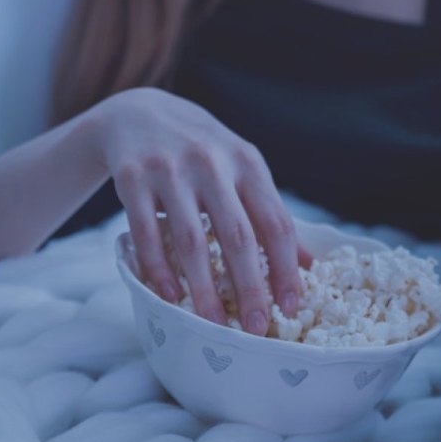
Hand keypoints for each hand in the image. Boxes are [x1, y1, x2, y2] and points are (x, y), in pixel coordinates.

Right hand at [89, 87, 310, 333]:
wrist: (139, 113)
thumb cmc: (202, 151)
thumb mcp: (241, 169)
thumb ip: (269, 211)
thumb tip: (307, 264)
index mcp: (248, 163)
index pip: (276, 223)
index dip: (287, 268)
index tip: (291, 306)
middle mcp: (213, 164)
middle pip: (238, 237)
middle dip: (251, 287)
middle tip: (255, 328)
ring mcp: (170, 171)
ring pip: (192, 241)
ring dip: (203, 289)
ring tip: (212, 324)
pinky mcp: (133, 179)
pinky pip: (147, 233)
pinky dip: (159, 269)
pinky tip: (169, 297)